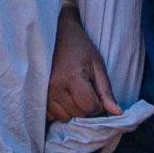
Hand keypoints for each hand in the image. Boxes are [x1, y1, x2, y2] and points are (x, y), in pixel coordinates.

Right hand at [46, 6, 115, 122]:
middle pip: (78, 114)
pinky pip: (51, 116)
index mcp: (72, 77)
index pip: (91, 107)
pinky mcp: (36, 96)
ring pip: (65, 118)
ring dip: (73, 111)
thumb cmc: (79, 47)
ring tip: (73, 93)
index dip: (99, 104)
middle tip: (86, 90)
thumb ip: (106, 91)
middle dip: (87, 107)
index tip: (97, 93)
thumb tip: (117, 113)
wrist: (54, 34)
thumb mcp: (97, 65)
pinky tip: (63, 97)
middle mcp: (54, 87)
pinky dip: (60, 111)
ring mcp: (43, 93)